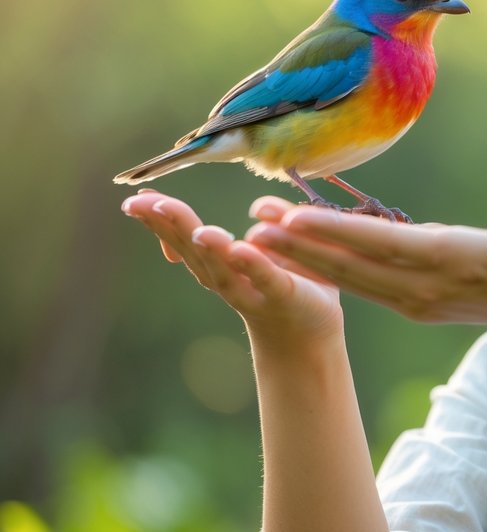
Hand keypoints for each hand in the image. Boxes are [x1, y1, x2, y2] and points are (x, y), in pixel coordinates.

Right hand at [121, 190, 342, 346]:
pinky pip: (266, 279)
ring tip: (199, 229)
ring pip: (224, 269)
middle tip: (142, 203)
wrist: (307, 332)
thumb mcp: (271, 249)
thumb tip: (257, 208)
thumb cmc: (285, 283)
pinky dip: (253, 265)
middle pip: (193, 250)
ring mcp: (251, 290)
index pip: (182, 238)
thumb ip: (267, 223)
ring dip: (211, 249)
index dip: (157, 220)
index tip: (135, 199)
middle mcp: (224, 278)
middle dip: (169, 226)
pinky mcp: (282, 295)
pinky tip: (241, 250)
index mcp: (215, 263)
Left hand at [244, 178, 486, 344]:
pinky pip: (359, 285)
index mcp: (457, 260)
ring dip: (303, 257)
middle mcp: (428, 286)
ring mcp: (417, 299)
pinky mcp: (412, 302)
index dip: (339, 231)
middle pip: (355, 264)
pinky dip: (323, 269)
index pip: (387, 243)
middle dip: (302, 243)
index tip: (294, 215)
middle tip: (254, 218)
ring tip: (257, 232)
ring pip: (350, 278)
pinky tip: (293, 252)